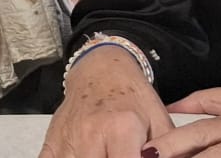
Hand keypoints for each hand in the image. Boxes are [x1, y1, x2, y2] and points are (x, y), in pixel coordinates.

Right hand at [38, 47, 173, 157]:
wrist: (102, 70)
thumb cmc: (133, 98)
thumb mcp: (161, 122)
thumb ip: (168, 151)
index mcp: (121, 128)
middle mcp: (91, 134)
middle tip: (119, 156)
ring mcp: (67, 140)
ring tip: (104, 155)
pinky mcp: (51, 143)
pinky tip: (82, 157)